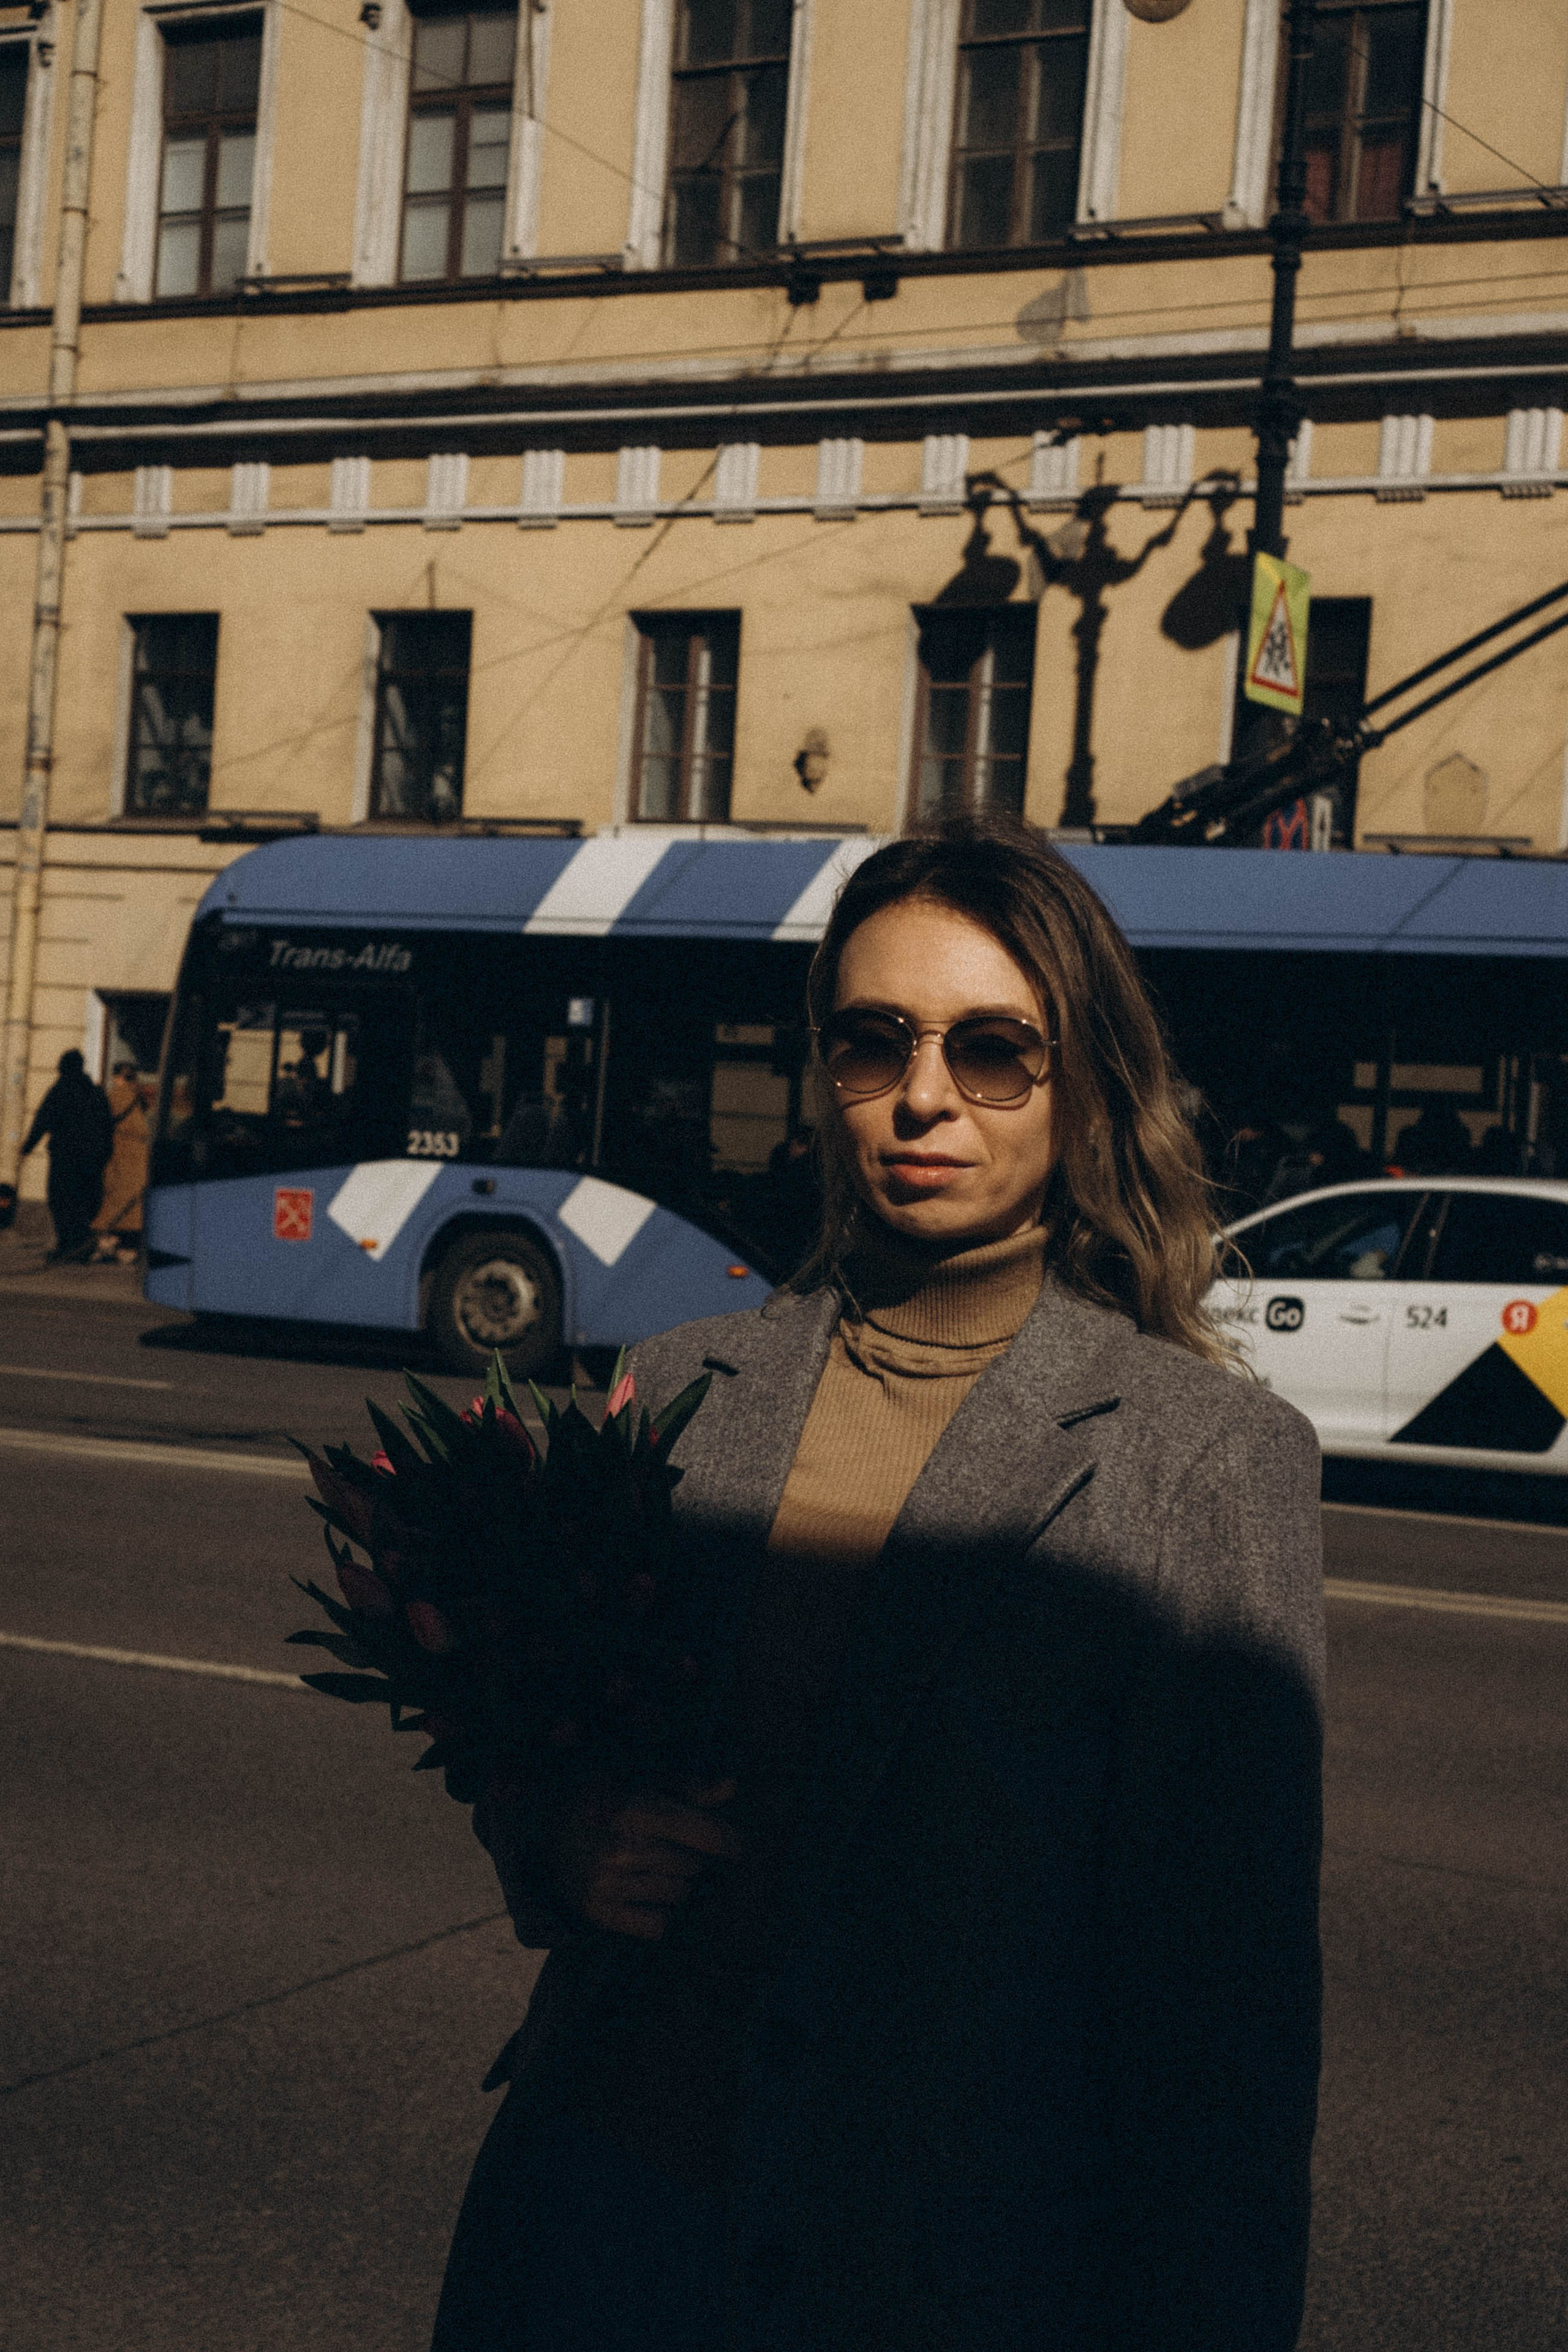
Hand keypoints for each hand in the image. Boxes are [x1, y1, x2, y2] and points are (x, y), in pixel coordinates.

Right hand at [553, 1779, 742, 1941]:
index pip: (706, 1836)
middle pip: (694, 1867)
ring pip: (679, 1895)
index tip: (736, 1845)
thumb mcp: (643, 1778)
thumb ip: (689, 1787)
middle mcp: (625, 1850)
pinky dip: (660, 1912)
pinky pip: (657, 1926)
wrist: (539, 1823)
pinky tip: (644, 1892)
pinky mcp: (599, 1913)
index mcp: (638, 1810)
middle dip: (691, 1857)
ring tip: (652, 1865)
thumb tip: (733, 1788)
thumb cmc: (602, 1795)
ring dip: (676, 1882)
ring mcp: (610, 1885)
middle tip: (669, 1845)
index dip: (730, 1841)